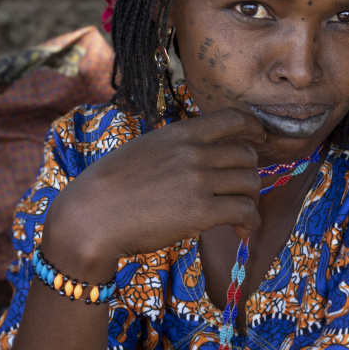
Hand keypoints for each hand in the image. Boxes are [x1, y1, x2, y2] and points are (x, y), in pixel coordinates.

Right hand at [44, 107, 266, 274]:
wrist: (89, 217)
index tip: (259, 139)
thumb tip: (200, 155)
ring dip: (251, 201)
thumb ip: (174, 149)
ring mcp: (198, 180)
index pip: (232, 118)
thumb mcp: (143, 150)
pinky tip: (241, 231)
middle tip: (242, 193)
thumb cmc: (108, 189)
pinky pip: (245, 211)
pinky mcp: (200, 211)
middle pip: (247, 155)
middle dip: (250, 174)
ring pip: (250, 183)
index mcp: (179, 133)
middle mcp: (193, 152)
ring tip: (241, 218)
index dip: (253, 128)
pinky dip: (250, 222)